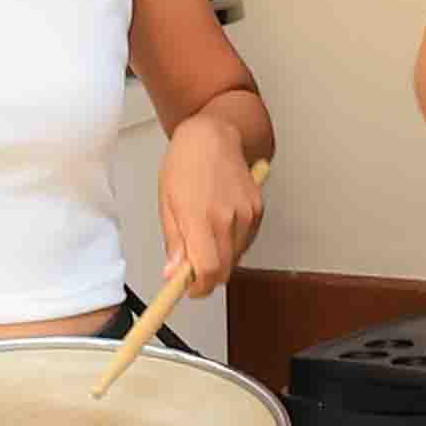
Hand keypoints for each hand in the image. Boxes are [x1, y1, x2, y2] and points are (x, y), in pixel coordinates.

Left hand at [159, 108, 270, 287]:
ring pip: (235, 257)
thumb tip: (174, 273)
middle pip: (223, 269)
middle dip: (207, 276)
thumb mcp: (167, 203)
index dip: (199, 288)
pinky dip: (232, 243)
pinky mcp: (258, 210)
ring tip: (205, 234)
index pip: (207, 270)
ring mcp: (247, 214)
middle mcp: (227, 217)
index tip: (190, 290)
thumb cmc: (185, 164)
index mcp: (200, 216)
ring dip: (220, 257)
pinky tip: (220, 223)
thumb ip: (174, 242)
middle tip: (191, 268)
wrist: (212, 135)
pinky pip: (245, 241)